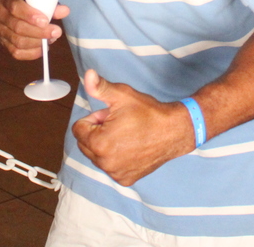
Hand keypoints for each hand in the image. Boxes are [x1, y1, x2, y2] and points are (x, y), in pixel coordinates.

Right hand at [0, 0, 68, 59]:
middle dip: (39, 32)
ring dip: (38, 43)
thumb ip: (50, 4)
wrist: (18, 1)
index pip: (15, 7)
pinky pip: (16, 52)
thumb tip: (65, 11)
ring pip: (17, 41)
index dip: (29, 15)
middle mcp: (0, 14)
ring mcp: (0, 30)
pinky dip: (32, 53)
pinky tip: (43, 48)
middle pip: (17, 27)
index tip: (45, 21)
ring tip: (51, 39)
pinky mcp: (4, 42)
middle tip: (56, 32)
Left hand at [72, 69, 193, 185]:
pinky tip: (130, 148)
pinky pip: (110, 167)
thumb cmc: (148, 113)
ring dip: (104, 145)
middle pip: (85, 143)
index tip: (110, 115)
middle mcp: (104, 162)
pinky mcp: (125, 179)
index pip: (78, 129)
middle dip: (97, 132)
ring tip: (125, 135)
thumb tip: (87, 74)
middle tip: (118, 124)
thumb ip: (100, 87)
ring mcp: (115, 173)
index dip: (93, 118)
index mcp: (99, 143)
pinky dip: (115, 158)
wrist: (174, 131)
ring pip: (96, 155)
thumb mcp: (122, 95)